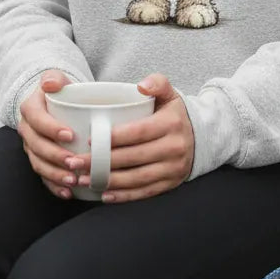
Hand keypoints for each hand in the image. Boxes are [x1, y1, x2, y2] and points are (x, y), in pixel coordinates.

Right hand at [17, 70, 83, 199]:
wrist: (55, 103)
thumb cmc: (61, 91)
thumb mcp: (57, 79)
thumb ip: (54, 78)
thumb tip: (49, 84)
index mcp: (30, 109)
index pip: (37, 120)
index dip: (52, 129)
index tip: (71, 135)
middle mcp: (27, 129)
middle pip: (37, 146)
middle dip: (56, 157)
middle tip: (76, 163)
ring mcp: (31, 147)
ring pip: (39, 164)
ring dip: (55, 175)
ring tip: (74, 180)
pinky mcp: (39, 160)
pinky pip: (43, 177)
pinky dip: (54, 186)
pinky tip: (69, 193)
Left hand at [75, 73, 194, 202]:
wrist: (202, 137)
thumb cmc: (175, 114)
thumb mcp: (171, 94)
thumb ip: (157, 83)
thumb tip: (141, 85)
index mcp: (171, 123)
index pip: (139, 131)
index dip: (114, 137)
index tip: (89, 139)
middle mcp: (174, 147)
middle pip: (134, 157)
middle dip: (102, 161)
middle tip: (77, 162)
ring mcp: (173, 168)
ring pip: (137, 178)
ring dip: (108, 181)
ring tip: (84, 179)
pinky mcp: (170, 184)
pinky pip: (145, 192)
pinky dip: (124, 196)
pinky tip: (104, 195)